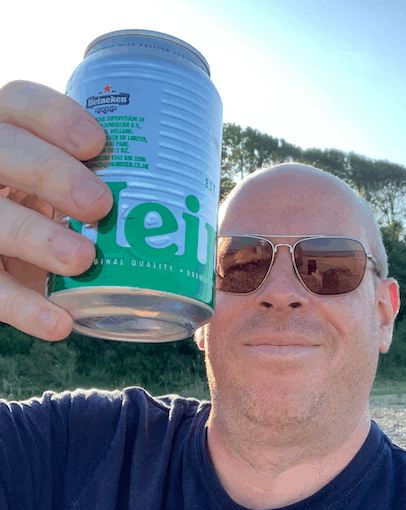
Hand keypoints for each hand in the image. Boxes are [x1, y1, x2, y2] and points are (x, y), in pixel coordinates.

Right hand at [0, 81, 112, 340]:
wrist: (14, 259)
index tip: (98, 142)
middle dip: (50, 172)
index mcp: (16, 137)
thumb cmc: (61, 212)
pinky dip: (24, 309)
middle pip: (2, 151)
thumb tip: (199, 196)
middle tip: (100, 204)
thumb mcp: (74, 184)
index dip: (53, 115)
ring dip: (36, 237)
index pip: (20, 103)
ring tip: (83, 259)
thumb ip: (114, 179)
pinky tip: (61, 324)